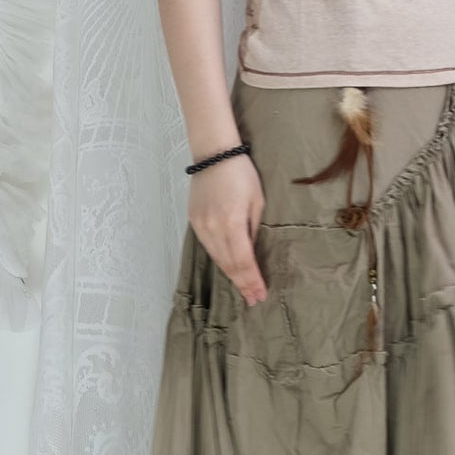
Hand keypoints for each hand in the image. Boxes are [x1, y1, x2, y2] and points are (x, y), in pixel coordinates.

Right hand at [187, 152, 268, 303]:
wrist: (214, 155)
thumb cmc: (242, 174)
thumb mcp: (257, 201)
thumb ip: (252, 229)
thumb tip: (251, 252)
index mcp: (232, 222)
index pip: (243, 260)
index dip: (252, 280)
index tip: (260, 294)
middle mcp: (213, 227)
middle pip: (228, 264)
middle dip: (242, 283)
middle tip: (253, 299)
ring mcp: (201, 225)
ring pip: (217, 258)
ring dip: (231, 275)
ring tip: (243, 289)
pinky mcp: (194, 222)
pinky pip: (208, 247)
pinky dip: (220, 260)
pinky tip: (229, 269)